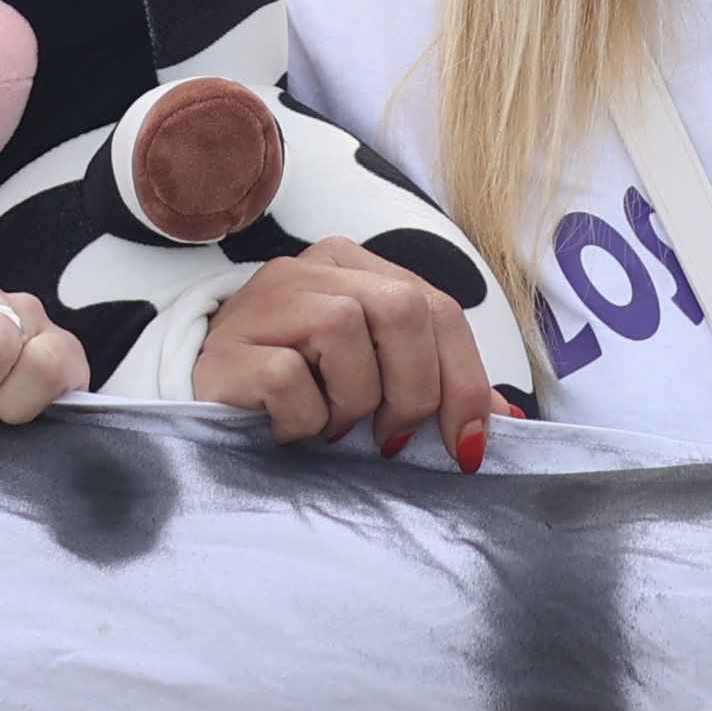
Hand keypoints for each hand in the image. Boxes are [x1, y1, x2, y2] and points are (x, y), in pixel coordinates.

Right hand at [191, 238, 500, 464]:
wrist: (204, 400)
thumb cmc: (302, 388)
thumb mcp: (375, 375)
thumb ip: (435, 383)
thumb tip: (507, 419)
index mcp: (355, 266)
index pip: (437, 306)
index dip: (465, 380)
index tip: (467, 444)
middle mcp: (312, 269)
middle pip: (402, 311)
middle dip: (414, 390)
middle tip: (391, 439)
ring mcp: (266, 301)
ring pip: (346, 334)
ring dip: (352, 405)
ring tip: (330, 425)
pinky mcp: (230, 348)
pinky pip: (291, 381)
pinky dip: (304, 420)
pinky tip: (291, 429)